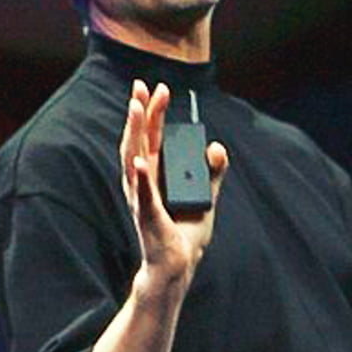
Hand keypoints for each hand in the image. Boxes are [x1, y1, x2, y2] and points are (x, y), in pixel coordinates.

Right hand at [121, 81, 226, 285]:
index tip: (158, 88)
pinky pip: (144, 195)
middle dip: (139, 112)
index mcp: (155, 175)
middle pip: (138, 140)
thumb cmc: (185, 233)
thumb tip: (217, 146)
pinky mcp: (149, 217)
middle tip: (141, 85)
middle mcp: (144, 182)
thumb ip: (212, 171)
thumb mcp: (206, 197)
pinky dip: (141, 179)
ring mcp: (143, 198)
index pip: (151, 137)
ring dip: (133, 133)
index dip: (153, 112)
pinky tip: (141, 162)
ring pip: (134, 159)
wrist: (178, 266)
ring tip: (135, 109)